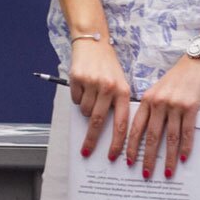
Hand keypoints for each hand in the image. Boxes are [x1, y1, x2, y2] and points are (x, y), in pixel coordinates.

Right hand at [67, 39, 132, 162]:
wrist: (94, 43)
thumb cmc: (109, 67)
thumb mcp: (120, 83)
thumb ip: (116, 103)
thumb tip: (108, 131)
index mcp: (124, 91)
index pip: (122, 123)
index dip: (117, 142)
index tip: (113, 155)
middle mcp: (109, 87)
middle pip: (98, 121)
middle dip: (92, 139)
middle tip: (87, 151)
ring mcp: (93, 83)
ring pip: (85, 111)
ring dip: (85, 109)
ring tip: (91, 95)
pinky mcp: (78, 79)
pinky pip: (75, 100)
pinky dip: (78, 97)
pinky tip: (83, 86)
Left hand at [125, 56, 199, 179]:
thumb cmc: (181, 75)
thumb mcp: (160, 89)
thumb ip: (153, 107)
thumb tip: (150, 133)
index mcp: (147, 98)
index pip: (135, 128)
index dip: (131, 147)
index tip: (127, 160)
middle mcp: (159, 102)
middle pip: (151, 136)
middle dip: (147, 158)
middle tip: (144, 174)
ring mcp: (175, 105)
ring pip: (169, 138)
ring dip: (168, 158)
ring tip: (166, 172)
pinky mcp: (191, 107)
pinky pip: (186, 132)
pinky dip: (185, 147)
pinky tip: (183, 157)